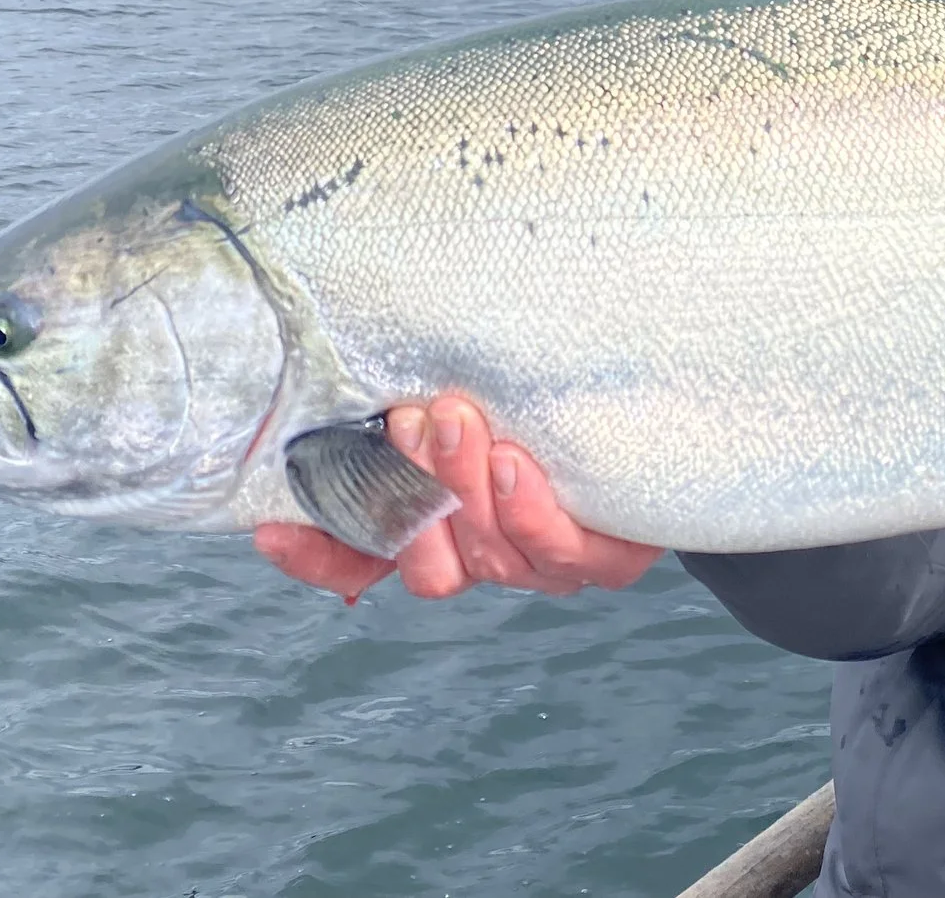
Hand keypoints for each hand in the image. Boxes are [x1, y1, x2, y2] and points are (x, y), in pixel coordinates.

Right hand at [253, 394, 663, 602]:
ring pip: (487, 556)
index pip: (360, 557)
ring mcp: (545, 561)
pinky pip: (563, 553)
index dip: (317, 552)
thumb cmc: (545, 385)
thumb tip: (321, 382)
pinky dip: (530, 509)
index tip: (274, 527)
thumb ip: (403, 400)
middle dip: (409, 491)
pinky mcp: (609, 557)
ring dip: (464, 487)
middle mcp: (485, 553)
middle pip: (427, 563)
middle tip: (408, 419)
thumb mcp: (475, 383)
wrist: (670, 399)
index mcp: (440, 523)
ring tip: (459, 417)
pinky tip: (517, 460)